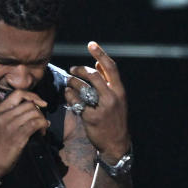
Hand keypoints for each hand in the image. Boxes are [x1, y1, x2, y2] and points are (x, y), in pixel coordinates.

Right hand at [0, 89, 50, 177]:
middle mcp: (3, 115)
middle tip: (41, 121)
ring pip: (34, 113)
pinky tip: (43, 132)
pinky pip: (36, 124)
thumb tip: (28, 109)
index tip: (41, 103)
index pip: (18, 93)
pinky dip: (43, 126)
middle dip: (40, 111)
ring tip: (43, 129)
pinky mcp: (17, 136)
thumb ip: (8, 115)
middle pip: (29, 104)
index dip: (33, 96)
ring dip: (43, 120)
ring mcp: (10, 125)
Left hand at [67, 42, 129, 160]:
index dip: (100, 53)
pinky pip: (76, 101)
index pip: (111, 67)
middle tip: (72, 70)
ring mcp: (101, 108)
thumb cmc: (114, 118)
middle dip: (79, 70)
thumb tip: (98, 63)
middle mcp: (112, 97)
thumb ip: (108, 81)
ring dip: (72, 82)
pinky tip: (68, 96)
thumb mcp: (117, 99)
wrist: (116, 143)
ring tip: (69, 83)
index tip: (91, 44)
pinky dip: (70, 96)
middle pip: (93, 75)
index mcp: (119, 91)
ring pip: (82, 87)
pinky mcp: (91, 117)